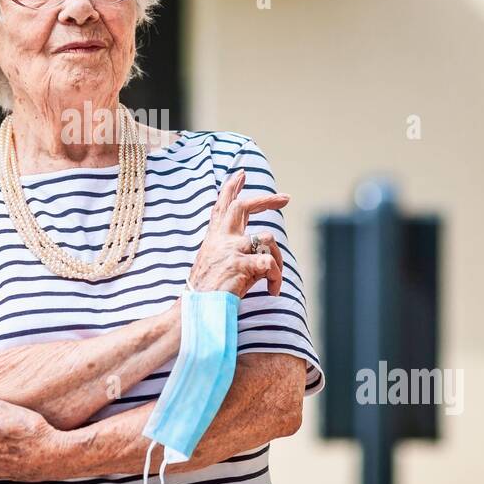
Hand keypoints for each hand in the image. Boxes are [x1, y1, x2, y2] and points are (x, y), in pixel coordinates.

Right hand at [187, 169, 287, 297]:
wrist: (197, 309)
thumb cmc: (207, 292)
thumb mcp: (215, 264)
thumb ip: (232, 251)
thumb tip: (258, 250)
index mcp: (214, 239)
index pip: (222, 206)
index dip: (231, 188)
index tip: (241, 173)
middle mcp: (221, 240)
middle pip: (242, 206)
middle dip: (266, 199)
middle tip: (286, 198)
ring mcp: (231, 250)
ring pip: (267, 237)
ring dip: (278, 259)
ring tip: (274, 279)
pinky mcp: (241, 264)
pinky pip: (270, 264)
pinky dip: (277, 279)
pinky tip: (273, 292)